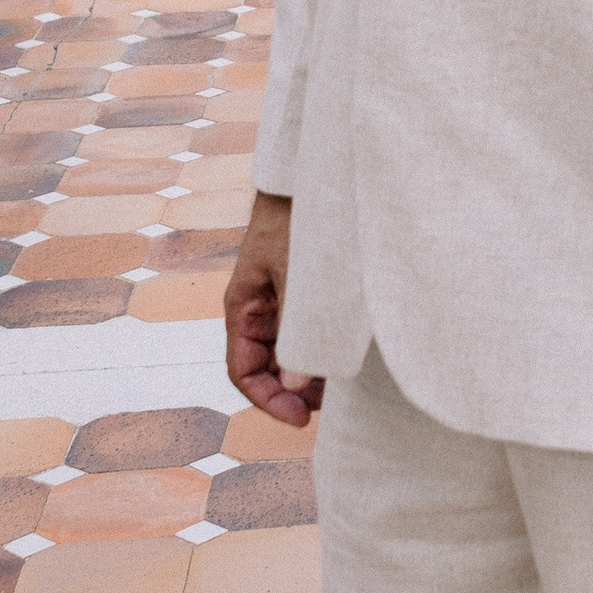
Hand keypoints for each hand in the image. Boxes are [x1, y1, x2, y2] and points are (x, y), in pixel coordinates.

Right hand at [224, 189, 323, 425]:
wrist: (318, 174)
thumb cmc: (298, 217)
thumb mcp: (296, 274)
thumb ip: (295, 328)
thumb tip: (296, 386)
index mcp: (244, 307)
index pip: (244, 371)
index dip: (268, 400)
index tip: (302, 418)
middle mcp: (260, 308)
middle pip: (269, 368)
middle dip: (295, 391)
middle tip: (332, 404)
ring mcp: (284, 299)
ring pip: (292, 351)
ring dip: (313, 371)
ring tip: (344, 382)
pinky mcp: (308, 290)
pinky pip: (310, 328)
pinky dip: (325, 345)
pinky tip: (349, 352)